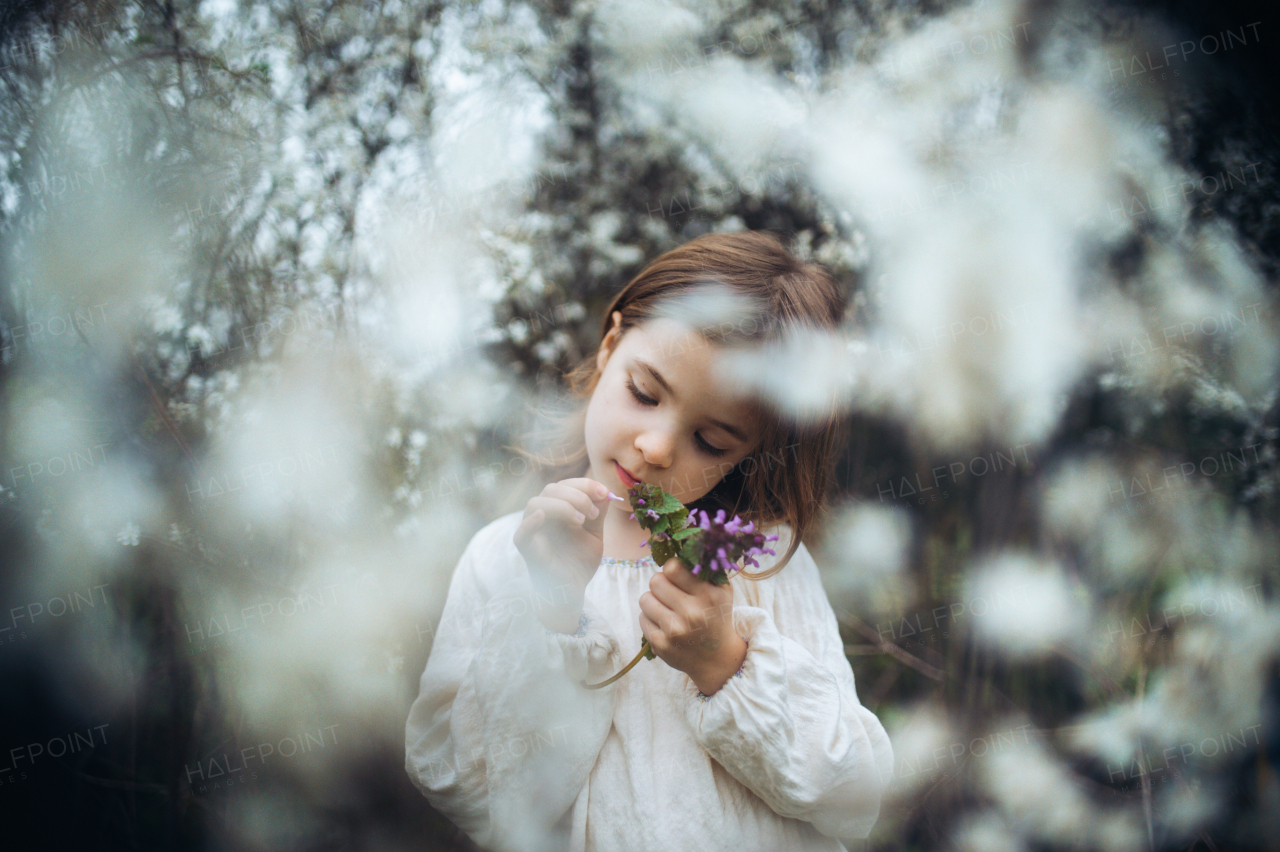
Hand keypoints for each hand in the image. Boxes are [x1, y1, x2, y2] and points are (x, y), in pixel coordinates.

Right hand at [513, 478, 611, 631]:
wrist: (573, 591)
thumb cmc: (579, 561)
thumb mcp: (594, 533)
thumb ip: (598, 512)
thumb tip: (606, 491)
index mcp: (556, 510)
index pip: (565, 485)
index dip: (585, 485)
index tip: (605, 493)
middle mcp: (542, 517)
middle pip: (551, 489)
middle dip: (577, 495)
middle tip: (594, 513)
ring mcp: (533, 532)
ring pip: (535, 504)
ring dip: (562, 506)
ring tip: (581, 520)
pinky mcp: (529, 551)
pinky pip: (522, 535)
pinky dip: (530, 523)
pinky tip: (542, 517)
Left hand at [639, 557, 746, 694]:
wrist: (717, 659)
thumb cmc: (716, 616)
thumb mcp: (721, 590)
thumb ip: (704, 567)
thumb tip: (681, 543)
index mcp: (708, 595)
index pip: (673, 567)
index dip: (672, 568)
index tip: (677, 576)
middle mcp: (692, 613)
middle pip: (655, 581)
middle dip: (661, 584)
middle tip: (671, 593)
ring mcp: (674, 630)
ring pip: (645, 598)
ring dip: (653, 600)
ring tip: (667, 608)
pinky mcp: (660, 644)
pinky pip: (642, 618)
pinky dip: (651, 618)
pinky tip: (665, 623)